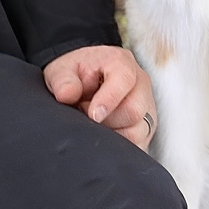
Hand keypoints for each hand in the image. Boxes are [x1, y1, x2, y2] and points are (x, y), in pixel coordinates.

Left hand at [43, 45, 157, 149]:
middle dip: (106, 120)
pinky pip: (138, 144)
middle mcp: (140, 83)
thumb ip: (63, 81)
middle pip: (134, 111)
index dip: (108, 100)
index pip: (124, 81)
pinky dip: (119, 145)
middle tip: (86, 115)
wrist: (81, 82)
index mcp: (121, 63)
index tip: (92, 114)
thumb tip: (66, 94)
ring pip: (137, 131)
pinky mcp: (146, 127)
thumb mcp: (61, 72)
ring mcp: (146, 106)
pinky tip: (104, 134)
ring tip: (95, 124)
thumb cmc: (75, 75)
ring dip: (112, 134)